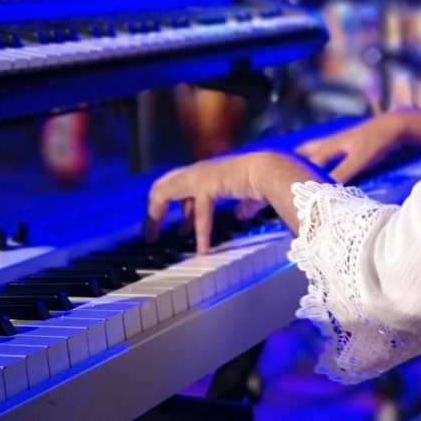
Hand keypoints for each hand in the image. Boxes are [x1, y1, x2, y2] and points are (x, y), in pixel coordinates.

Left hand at [143, 151, 268, 252]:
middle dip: (152, 210)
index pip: (178, 186)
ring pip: (163, 194)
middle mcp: (198, 171)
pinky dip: (201, 234)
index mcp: (206, 172)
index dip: (173, 206)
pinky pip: (198, 214)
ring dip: (154, 218)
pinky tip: (202, 251)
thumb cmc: (265, 179)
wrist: (272, 170)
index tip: (176, 227)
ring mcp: (199, 176)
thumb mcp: (250, 195)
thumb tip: (242, 214)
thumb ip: (243, 205)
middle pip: (162, 186)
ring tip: (150, 238)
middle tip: (148, 232)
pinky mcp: (206, 185)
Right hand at [294, 111, 407, 184]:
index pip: (308, 165)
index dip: (295, 175)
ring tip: (293, 165)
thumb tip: (324, 189)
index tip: (284, 188)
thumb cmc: (377, 142)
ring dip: (304, 157)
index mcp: (330, 146)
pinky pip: (326, 152)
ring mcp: (339, 142)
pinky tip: (321, 164)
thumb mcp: (359, 160)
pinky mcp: (348, 145)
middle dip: (292, 162)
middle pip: (305, 153)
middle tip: (277, 170)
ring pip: (315, 150)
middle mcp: (330, 143)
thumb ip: (342, 174)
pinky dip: (318, 158)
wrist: (395, 126)